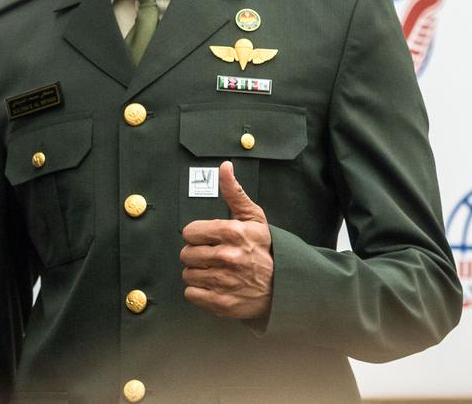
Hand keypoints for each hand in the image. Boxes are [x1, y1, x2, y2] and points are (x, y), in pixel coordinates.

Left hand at [180, 160, 273, 319]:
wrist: (285, 286)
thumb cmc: (266, 250)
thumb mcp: (254, 218)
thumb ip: (235, 193)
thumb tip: (224, 167)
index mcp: (233, 233)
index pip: (190, 232)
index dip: (197, 235)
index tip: (207, 239)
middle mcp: (227, 257)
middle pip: (186, 254)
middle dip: (196, 254)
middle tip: (212, 256)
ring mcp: (224, 281)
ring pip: (188, 274)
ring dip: (198, 273)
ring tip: (215, 271)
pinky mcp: (222, 303)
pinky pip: (191, 294)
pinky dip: (199, 292)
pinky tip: (214, 286)